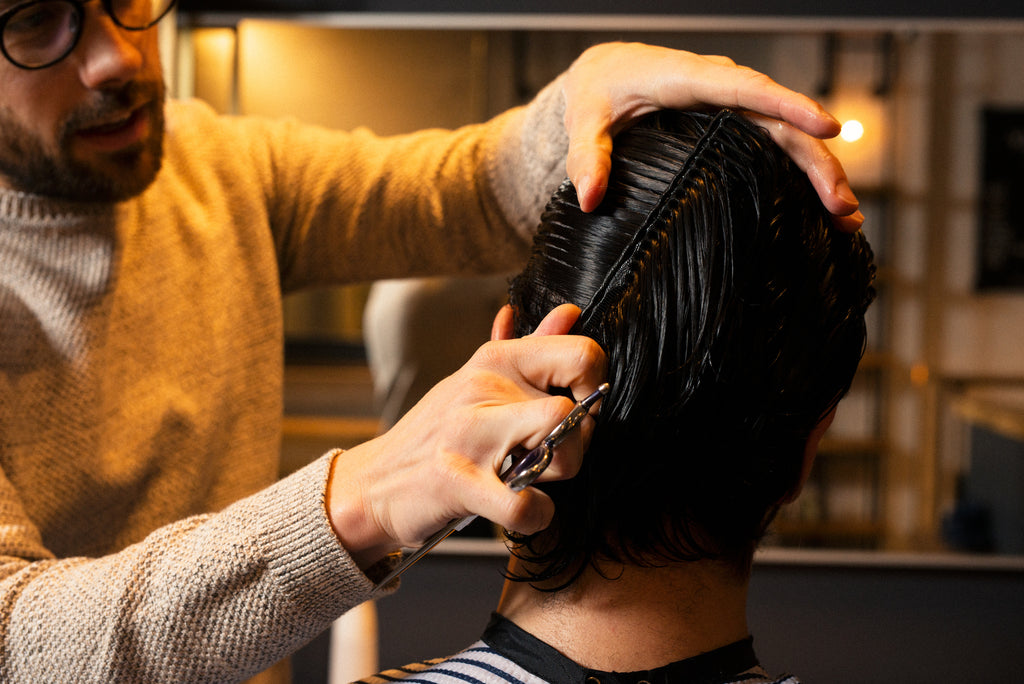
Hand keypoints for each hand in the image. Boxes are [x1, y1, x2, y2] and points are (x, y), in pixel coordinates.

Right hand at [326, 304, 605, 568]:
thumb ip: (530, 346)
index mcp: (496, 361)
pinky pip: (526, 506)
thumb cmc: (437, 433)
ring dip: (555, 482)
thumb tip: (569, 312)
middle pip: (574, 411)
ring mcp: (470, 436)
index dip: (594, 387)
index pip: (581, 354)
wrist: (374, 482)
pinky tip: (521, 510)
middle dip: (578, 444)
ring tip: (528, 481)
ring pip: (561, 455)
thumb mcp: (478, 378)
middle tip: (552, 455)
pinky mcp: (459, 482)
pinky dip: (535, 517)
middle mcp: (483, 390)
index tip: (578, 410)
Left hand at [561, 42, 863, 230]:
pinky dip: (801, 174)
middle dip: (816, 161)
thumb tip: (591, 197)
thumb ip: (588, 156)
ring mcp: (733, 107)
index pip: (746, 90)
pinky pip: (776, 145)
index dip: (788, 106)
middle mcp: (721, 89)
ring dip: (819, 173)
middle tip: (841, 205)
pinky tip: (823, 208)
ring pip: (786, 136)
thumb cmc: (598, 93)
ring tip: (845, 217)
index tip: (825, 128)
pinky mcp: (735, 125)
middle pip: (780, 121)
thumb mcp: (585, 120)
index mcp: (688, 78)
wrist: (605, 74)